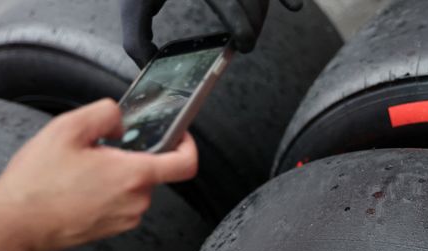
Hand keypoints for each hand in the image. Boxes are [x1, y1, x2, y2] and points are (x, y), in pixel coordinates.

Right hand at [0, 99, 196, 250]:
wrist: (15, 225)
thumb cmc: (37, 183)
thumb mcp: (67, 129)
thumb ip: (105, 113)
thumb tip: (120, 119)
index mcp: (134, 176)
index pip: (185, 164)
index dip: (188, 145)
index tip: (180, 134)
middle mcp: (137, 201)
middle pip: (152, 170)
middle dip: (131, 155)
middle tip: (99, 149)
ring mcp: (126, 218)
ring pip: (133, 186)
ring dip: (115, 173)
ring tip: (80, 170)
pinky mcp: (112, 229)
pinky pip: (120, 202)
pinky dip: (106, 190)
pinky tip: (78, 187)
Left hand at [121, 0, 303, 66]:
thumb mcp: (132, 5)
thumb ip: (136, 40)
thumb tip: (155, 66)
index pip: (229, 2)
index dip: (242, 26)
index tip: (243, 47)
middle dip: (253, 26)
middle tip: (245, 45)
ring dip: (260, 12)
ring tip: (249, 29)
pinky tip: (294, 7)